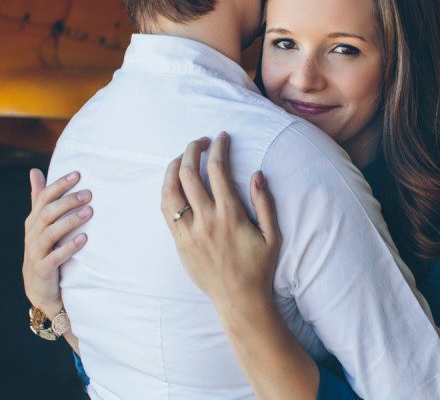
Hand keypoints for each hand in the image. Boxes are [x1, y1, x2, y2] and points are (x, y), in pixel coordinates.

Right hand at [22, 169, 91, 317]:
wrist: (40, 288)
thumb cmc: (44, 250)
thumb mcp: (41, 225)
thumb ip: (39, 199)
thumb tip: (34, 171)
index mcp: (33, 221)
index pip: (43, 198)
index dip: (59, 185)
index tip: (78, 174)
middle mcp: (32, 234)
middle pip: (47, 213)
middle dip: (68, 201)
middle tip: (89, 194)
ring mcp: (35, 252)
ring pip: (50, 233)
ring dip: (70, 221)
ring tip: (89, 212)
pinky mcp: (43, 269)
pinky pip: (54, 257)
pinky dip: (69, 247)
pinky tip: (83, 239)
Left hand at [160, 133, 280, 312]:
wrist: (239, 301)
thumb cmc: (259, 268)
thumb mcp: (273, 235)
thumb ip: (265, 203)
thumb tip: (257, 174)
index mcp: (230, 215)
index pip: (218, 170)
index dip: (218, 148)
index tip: (222, 137)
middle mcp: (205, 220)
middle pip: (188, 174)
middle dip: (192, 150)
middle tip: (200, 141)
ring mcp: (189, 232)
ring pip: (170, 190)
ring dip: (173, 168)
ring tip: (182, 158)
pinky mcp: (179, 243)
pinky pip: (166, 211)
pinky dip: (167, 191)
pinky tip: (173, 183)